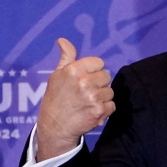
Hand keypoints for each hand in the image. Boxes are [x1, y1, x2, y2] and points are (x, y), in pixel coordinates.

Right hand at [36, 39, 114, 159]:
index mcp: (73, 71)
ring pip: (110, 91)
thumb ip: (66, 57)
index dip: (93, 70)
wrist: (55, 127)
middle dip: (99, 84)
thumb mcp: (56, 75)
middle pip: (106, 76)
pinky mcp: (99, 111)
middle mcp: (84, 83)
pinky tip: (92, 111)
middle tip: (86, 92)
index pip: (99, 63)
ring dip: (102, 97)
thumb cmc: (55, 99)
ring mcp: (93, 98)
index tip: (85, 78)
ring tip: (88, 102)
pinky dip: (105, 109)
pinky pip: (112, 105)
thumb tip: (63, 40)